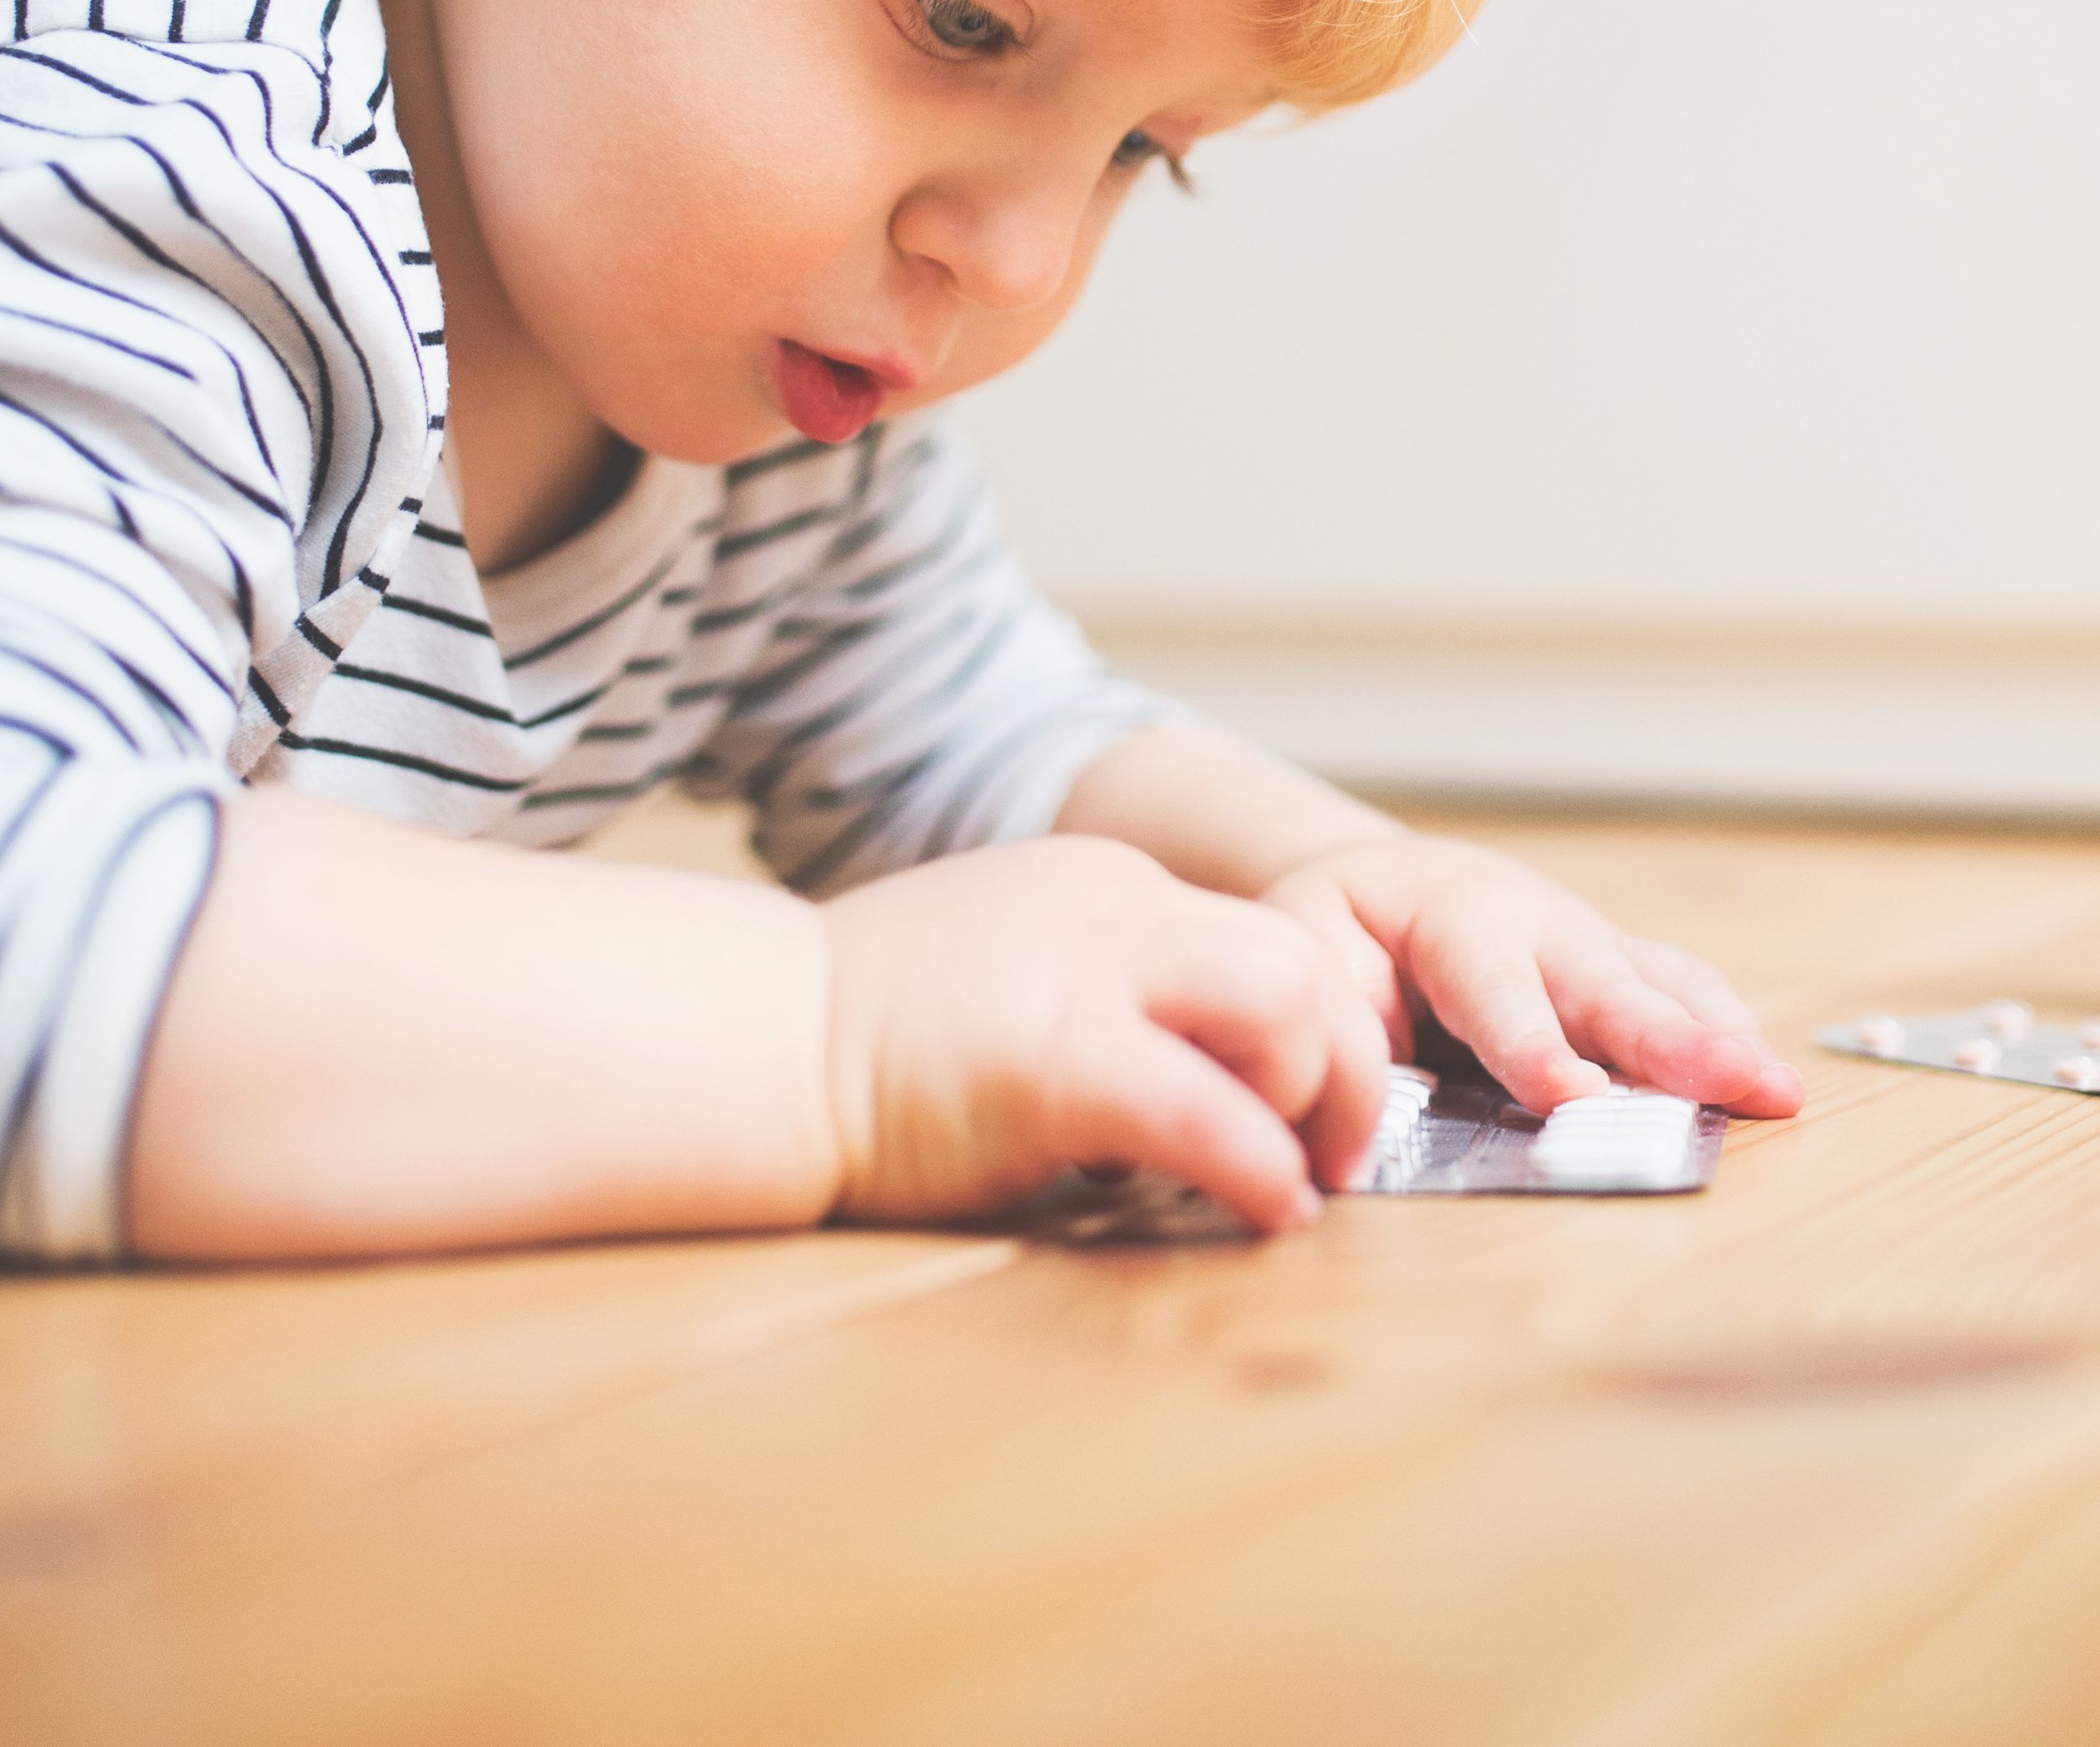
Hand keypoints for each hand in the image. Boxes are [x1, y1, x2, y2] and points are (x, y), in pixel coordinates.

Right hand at [818, 836, 1395, 1233]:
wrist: (754, 1044)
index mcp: (1102, 887)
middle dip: (1345, 1058)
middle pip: (1298, 954)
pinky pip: (1207, 1108)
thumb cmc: (867, 1044)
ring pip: (1283, 1001)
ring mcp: (1082, 973)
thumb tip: (1194, 1089)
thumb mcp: (1010, 977)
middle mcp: (1110, 909)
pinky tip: (1263, 1211)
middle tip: (1335, 1150)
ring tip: (1298, 1177)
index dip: (1303, 1032)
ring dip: (1315, 1098)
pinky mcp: (1055, 1058)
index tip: (1304, 1109)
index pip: (1255, 938)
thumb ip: (1103, 1001)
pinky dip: (1259, 1167)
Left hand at [1259, 834, 1804, 1120]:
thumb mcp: (1302, 949)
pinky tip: (1764, 1084)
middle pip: (1611, 988)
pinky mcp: (1622, 970)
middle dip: (1673, 1041)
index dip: (1534, 1046)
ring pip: (1664, 988)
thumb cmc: (1339, 927)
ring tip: (1776, 1092)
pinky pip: (1681, 994)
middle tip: (1736, 1081)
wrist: (1385, 882)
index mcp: (1456, 920)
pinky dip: (1724, 1034)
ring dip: (1721, 1041)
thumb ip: (1330, 1025)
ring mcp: (1593, 946)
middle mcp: (1542, 927)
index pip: (1498, 991)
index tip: (1572, 1097)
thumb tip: (1345, 1124)